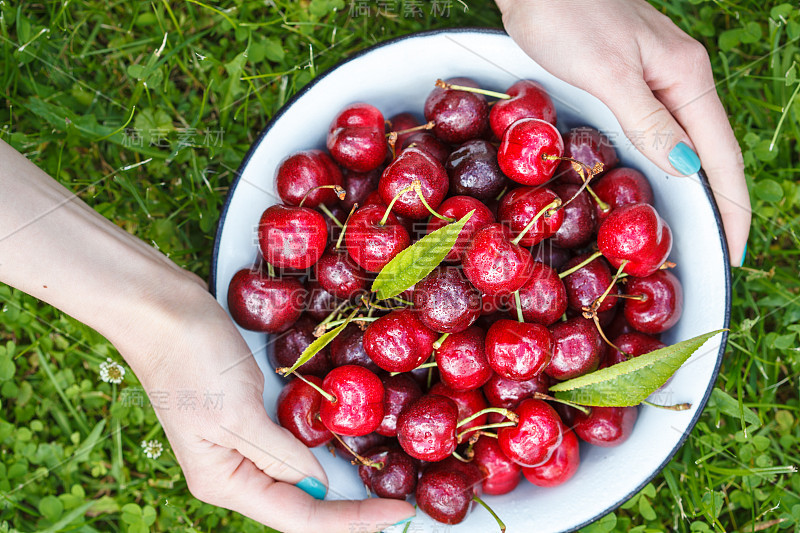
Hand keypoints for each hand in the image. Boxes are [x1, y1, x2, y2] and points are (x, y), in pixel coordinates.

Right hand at [0, 139, 413, 532]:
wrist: (162, 306)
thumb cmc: (190, 357)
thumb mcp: (237, 412)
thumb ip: (280, 455)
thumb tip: (319, 485)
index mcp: (225, 481)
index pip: (301, 517)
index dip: (352, 521)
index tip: (398, 512)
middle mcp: (234, 471)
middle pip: (303, 505)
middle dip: (351, 509)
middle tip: (400, 504)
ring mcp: (242, 443)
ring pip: (301, 476)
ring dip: (341, 481)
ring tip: (386, 484)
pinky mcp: (251, 414)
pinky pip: (294, 442)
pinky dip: (324, 448)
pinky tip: (352, 445)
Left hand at [496, 0, 750, 264]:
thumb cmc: (566, 13)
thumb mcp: (607, 71)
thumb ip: (648, 119)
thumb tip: (687, 168)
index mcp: (685, 77)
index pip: (720, 155)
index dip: (729, 207)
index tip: (732, 252)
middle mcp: (678, 79)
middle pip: (709, 152)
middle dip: (716, 204)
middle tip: (710, 253)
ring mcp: (654, 79)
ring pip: (683, 143)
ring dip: (690, 187)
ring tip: (687, 230)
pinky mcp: (627, 79)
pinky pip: (656, 131)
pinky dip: (661, 163)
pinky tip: (652, 181)